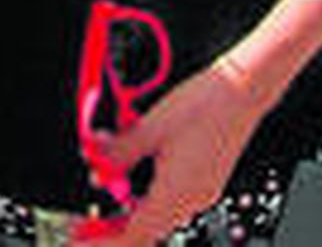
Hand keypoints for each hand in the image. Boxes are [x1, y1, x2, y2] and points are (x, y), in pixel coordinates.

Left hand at [76, 59, 262, 244]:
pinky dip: (145, 200)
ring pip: (156, 218)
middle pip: (144, 232)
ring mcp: (201, 194)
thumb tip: (97, 170)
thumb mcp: (149, 128)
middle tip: (84, 225)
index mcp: (175, 196)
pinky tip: (132, 182)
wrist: (242, 91)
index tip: (79, 238)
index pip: (132, 237)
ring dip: (127, 214)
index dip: (101, 241)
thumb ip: (119, 152)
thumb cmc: (202, 106)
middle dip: (111, 230)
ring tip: (103, 202)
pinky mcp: (206, 181)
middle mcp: (191, 203)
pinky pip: (170, 203)